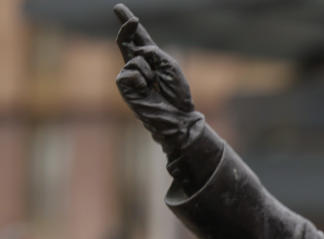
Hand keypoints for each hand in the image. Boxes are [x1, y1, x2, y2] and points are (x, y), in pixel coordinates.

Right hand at [113, 4, 200, 155]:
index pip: (139, 39)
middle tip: (119, 7)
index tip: (119, 9)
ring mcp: (130, 75)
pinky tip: (146, 91)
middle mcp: (139, 66)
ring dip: (149, 71)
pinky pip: (130, 70)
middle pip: (126, 41)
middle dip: (124, 25)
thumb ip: (155, 53)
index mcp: (152, 61)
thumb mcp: (170, 67)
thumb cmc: (177, 95)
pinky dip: (141, 78)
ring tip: (155, 86)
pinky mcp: (123, 85)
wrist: (177, 116)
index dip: (130, 25)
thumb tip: (137, 51)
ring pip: (135, 58)